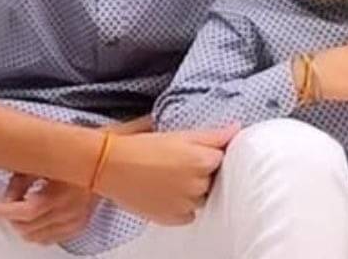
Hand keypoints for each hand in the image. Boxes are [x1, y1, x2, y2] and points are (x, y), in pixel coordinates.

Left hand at [0, 173, 96, 244]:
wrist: (102, 165)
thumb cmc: (73, 161)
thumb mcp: (43, 164)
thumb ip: (21, 181)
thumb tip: (7, 197)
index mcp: (60, 193)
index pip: (26, 211)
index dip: (5, 211)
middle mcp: (68, 211)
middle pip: (28, 227)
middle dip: (12, 218)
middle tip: (7, 206)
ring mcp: (74, 221)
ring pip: (36, 237)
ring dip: (24, 227)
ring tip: (23, 211)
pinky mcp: (78, 227)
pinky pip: (50, 239)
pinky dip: (39, 232)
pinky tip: (38, 219)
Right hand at [92, 126, 236, 226]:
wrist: (110, 167)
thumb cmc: (143, 146)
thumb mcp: (180, 134)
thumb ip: (214, 135)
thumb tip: (237, 129)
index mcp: (204, 161)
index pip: (222, 157)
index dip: (209, 153)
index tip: (193, 152)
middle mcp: (199, 185)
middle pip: (213, 178)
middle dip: (202, 172)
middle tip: (177, 164)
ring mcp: (187, 205)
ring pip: (201, 197)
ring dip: (192, 189)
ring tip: (169, 178)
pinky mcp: (174, 218)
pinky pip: (189, 214)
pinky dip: (182, 206)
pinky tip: (166, 193)